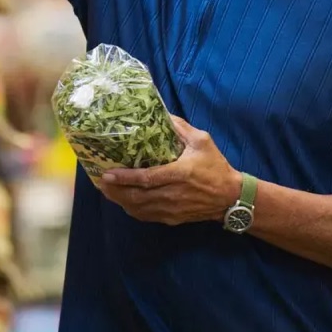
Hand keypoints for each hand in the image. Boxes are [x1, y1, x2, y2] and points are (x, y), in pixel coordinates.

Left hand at [97, 115, 241, 225]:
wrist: (231, 197)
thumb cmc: (216, 167)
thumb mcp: (202, 141)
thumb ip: (181, 128)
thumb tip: (162, 113)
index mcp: (180, 174)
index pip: (147, 178)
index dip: (125, 178)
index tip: (108, 173)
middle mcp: (172, 194)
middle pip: (136, 197)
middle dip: (115, 191)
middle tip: (100, 181)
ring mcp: (171, 209)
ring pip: (138, 209)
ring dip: (119, 200)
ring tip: (106, 190)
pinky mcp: (171, 218)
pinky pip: (146, 216)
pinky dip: (131, 209)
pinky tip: (122, 200)